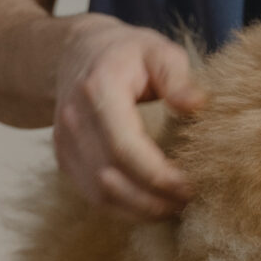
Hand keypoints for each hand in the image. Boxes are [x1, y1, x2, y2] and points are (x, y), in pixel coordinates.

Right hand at [52, 16, 205, 219]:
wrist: (76, 52)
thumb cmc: (126, 53)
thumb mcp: (158, 51)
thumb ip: (178, 77)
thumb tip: (196, 105)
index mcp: (98, 90)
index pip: (124, 147)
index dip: (158, 175)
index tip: (190, 186)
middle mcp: (74, 120)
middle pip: (110, 178)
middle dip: (152, 199)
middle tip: (189, 201)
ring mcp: (64, 142)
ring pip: (99, 194)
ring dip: (139, 209)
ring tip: (175, 207)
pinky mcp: (65, 158)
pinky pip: (92, 195)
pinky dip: (124, 207)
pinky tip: (153, 205)